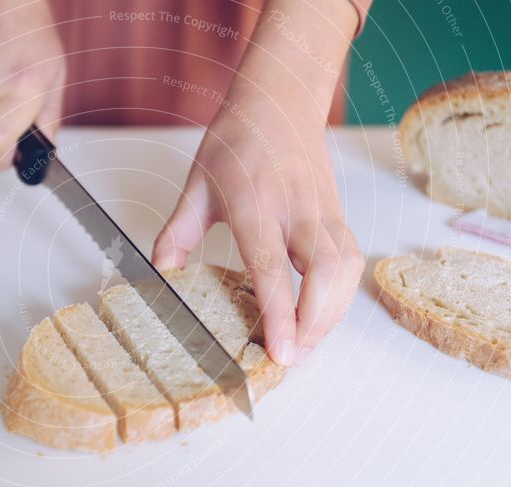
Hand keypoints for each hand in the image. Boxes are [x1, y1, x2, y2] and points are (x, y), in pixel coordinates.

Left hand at [152, 0, 364, 366]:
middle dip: (314, 326)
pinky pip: (353, 262)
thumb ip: (177, 232)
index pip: (272, 269)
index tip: (281, 353)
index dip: (278, 315)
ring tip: (305, 345)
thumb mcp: (196, 185)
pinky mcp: (339, 215)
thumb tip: (161, 273)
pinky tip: (322, 313)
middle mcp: (297, 211)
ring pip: (347, 272)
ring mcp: (324, 212)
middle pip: (324, 276)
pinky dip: (342, 295)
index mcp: (256, 205)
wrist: (280, 99)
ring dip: (331, 316)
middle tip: (292, 359)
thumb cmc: (237, 141)